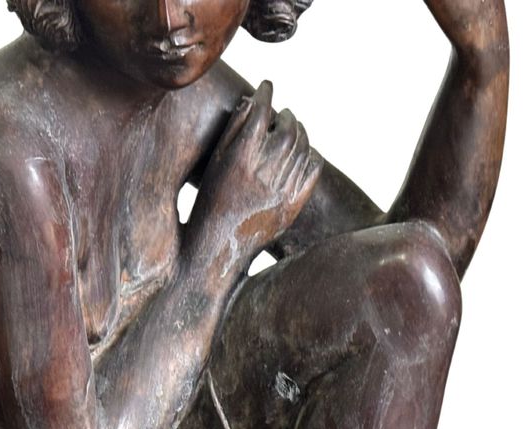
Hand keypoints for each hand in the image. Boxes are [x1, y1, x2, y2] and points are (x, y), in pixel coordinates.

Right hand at [186, 81, 322, 273]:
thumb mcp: (214, 165)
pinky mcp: (292, 208)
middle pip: (287, 130)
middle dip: (287, 116)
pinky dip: (312, 156)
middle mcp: (261, 175)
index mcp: (238, 161)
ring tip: (295, 129)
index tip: (267, 86)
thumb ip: (233, 131)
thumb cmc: (212, 201)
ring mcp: (279, 193)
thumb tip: (252, 101)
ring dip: (301, 133)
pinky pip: (312, 172)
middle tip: (285, 114)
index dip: (265, 94)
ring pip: (302, 148)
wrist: (218, 248)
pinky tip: (305, 152)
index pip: (259, 113)